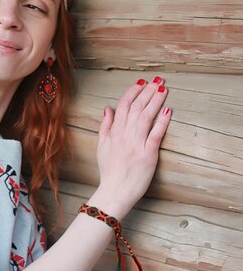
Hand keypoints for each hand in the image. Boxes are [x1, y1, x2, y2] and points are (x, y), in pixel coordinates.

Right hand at [94, 76, 170, 217]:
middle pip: (136, 107)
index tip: (141, 81)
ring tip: (163, 89)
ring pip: (146, 117)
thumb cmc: (109, 171)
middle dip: (147, 91)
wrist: (114, 191)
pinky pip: (156, 134)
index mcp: (113, 132)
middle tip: (157, 79)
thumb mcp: (102, 146)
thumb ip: (105, 126)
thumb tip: (107, 109)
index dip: (132, 91)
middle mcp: (124, 135)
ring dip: (155, 101)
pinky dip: (162, 121)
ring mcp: (136, 144)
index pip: (123, 106)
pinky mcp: (148, 154)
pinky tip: (168, 110)